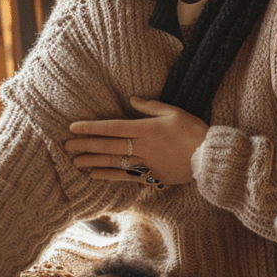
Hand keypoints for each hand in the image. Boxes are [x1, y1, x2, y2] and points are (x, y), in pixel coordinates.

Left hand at [65, 97, 207, 186]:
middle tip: (67, 145)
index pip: (113, 127)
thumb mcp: (174, 112)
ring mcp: (146, 163)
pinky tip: (94, 175)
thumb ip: (151, 106)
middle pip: (108, 146)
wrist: (210, 158)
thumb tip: (132, 100)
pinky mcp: (151, 176)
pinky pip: (125, 176)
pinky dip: (109, 175)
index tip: (73, 127)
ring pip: (113, 162)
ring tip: (75, 160)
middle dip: (86, 145)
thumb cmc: (194, 131)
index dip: (92, 127)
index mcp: (147, 129)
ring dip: (92, 161)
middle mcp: (143, 147)